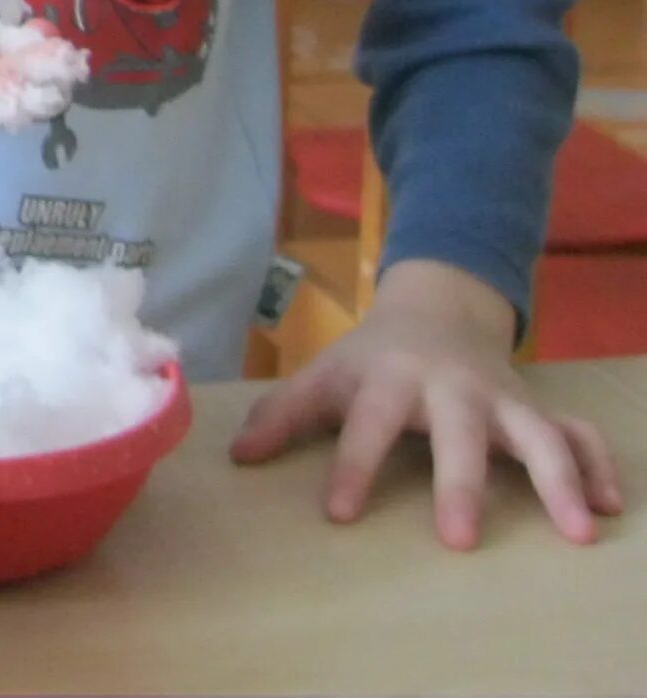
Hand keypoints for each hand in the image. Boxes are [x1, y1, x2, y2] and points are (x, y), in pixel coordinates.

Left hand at [229, 259, 625, 546]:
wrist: (436, 308)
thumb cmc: (373, 357)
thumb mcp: (324, 374)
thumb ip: (284, 413)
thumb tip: (238, 458)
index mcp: (391, 377)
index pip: (367, 424)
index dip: (351, 467)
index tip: (338, 515)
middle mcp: (452, 387)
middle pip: (459, 434)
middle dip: (460, 483)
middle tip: (459, 539)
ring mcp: (502, 398)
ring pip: (539, 434)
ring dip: (559, 479)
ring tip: (578, 530)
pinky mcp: (537, 408)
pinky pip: (578, 434)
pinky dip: (598, 465)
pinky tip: (608, 505)